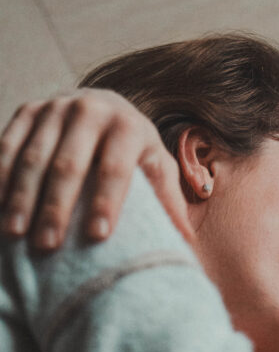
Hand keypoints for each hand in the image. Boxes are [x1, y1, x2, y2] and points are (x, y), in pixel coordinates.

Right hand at [0, 90, 192, 248]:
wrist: (102, 105)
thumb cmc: (135, 152)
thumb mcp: (157, 168)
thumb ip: (169, 200)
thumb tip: (187, 240)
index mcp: (128, 125)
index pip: (117, 168)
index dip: (107, 202)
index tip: (98, 237)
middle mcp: (91, 110)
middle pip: (70, 164)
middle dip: (57, 207)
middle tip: (48, 246)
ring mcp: (55, 107)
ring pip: (34, 156)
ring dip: (21, 196)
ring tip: (14, 233)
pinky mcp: (27, 110)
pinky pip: (8, 145)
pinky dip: (0, 175)